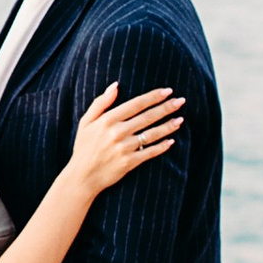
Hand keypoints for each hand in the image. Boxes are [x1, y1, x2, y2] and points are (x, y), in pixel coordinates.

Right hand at [67, 81, 184, 190]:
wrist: (82, 177)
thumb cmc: (83, 147)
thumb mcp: (86, 122)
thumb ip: (101, 103)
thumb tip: (115, 85)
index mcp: (108, 120)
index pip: (136, 104)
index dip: (153, 97)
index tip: (168, 91)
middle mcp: (118, 132)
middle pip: (148, 117)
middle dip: (166, 107)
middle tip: (181, 101)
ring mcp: (125, 148)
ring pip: (152, 134)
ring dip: (168, 126)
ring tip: (180, 119)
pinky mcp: (130, 162)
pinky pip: (150, 152)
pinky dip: (162, 147)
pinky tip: (172, 141)